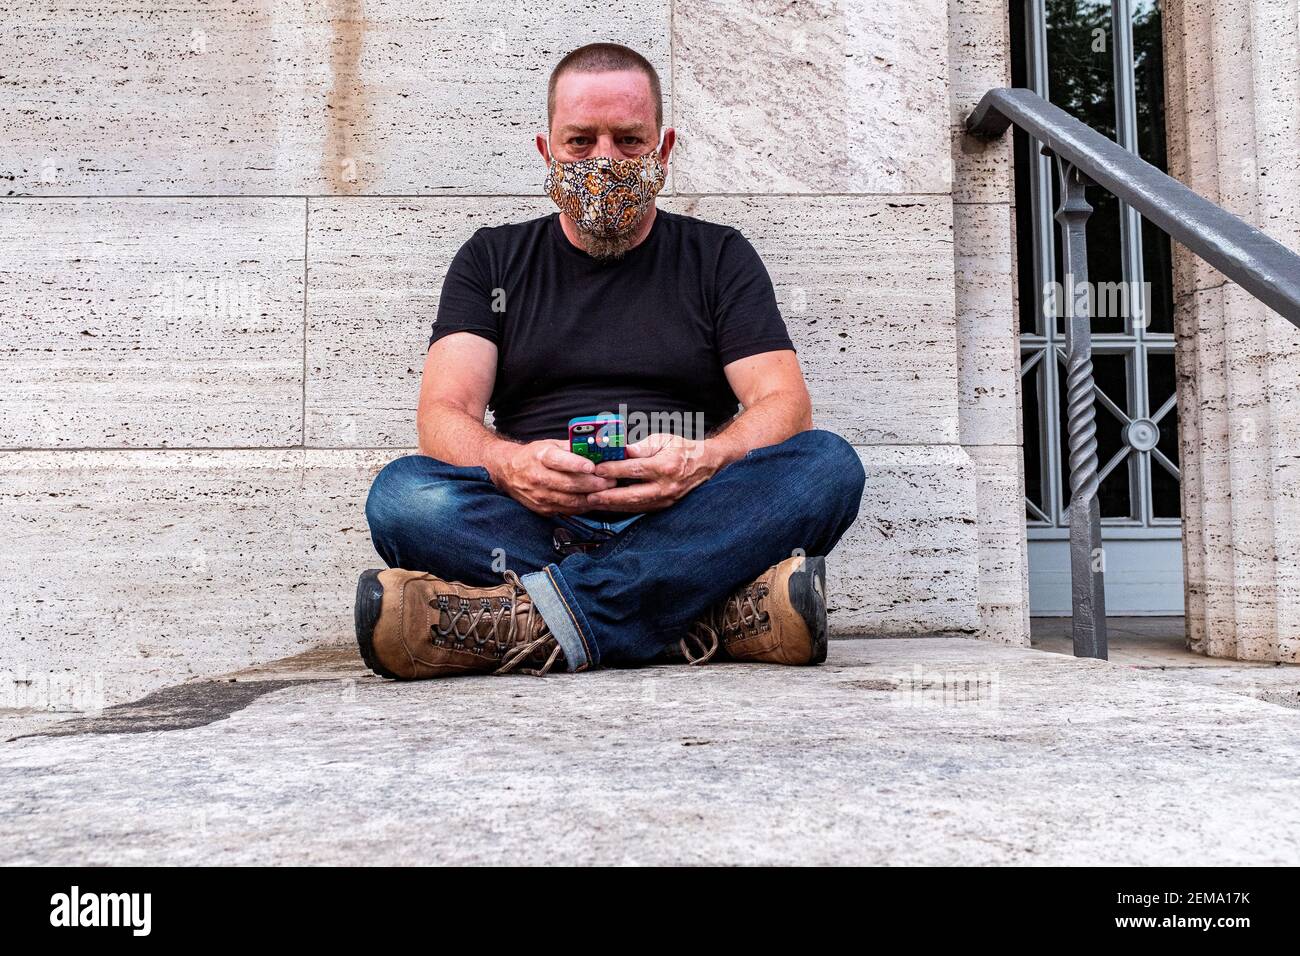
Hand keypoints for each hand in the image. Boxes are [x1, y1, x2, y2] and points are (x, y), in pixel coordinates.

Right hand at [486, 439, 615, 515]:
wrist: (509, 472)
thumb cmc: (534, 456)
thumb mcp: (550, 445)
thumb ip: (572, 447)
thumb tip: (597, 447)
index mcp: (541, 457)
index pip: (559, 461)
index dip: (576, 464)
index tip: (592, 466)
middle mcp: (538, 477)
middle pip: (569, 484)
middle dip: (593, 484)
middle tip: (611, 480)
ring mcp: (540, 495)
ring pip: (570, 500)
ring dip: (591, 497)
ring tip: (607, 491)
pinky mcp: (543, 509)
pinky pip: (567, 510)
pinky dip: (583, 506)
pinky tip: (594, 501)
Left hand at [587, 433, 721, 511]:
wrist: (705, 464)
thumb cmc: (682, 449)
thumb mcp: (663, 439)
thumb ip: (642, 446)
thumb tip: (622, 449)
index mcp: (665, 467)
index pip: (634, 470)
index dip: (614, 470)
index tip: (597, 469)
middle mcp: (666, 486)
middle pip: (632, 495)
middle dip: (608, 496)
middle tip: (589, 495)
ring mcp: (665, 499)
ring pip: (634, 506)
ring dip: (612, 505)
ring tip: (593, 502)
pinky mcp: (663, 506)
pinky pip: (639, 509)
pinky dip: (622, 508)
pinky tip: (609, 505)